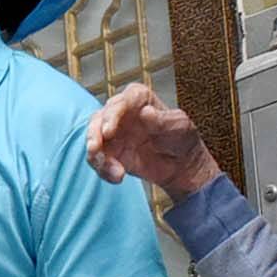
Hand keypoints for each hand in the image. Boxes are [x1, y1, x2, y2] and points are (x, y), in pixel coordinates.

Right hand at [87, 82, 225, 198]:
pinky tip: (117, 177)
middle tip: (96, 148)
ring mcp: (113, 133)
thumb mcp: (180, 127)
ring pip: (94, 138)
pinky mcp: (110, 153)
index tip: (109, 130)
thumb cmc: (182, 138)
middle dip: (95, 132)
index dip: (112, 114)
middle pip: (100, 117)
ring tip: (111, 169)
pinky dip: (103, 169)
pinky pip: (98, 159)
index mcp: (139, 99)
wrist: (182, 166)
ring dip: (96, 154)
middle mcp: (122, 113)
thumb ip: (162, 120)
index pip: (122, 100)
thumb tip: (145, 113)